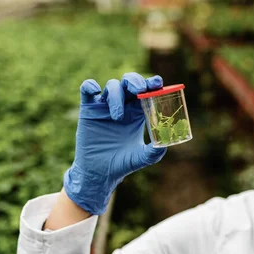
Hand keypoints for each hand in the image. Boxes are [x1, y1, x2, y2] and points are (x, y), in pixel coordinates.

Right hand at [63, 73, 166, 214]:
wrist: (100, 173)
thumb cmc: (123, 163)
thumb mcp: (141, 158)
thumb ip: (154, 151)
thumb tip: (166, 142)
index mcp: (138, 111)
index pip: (147, 90)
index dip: (152, 83)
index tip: (157, 83)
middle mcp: (123, 105)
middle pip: (130, 81)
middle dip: (136, 81)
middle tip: (139, 90)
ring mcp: (105, 105)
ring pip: (112, 85)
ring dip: (116, 96)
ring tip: (118, 117)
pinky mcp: (88, 109)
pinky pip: (87, 89)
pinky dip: (89, 85)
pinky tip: (95, 91)